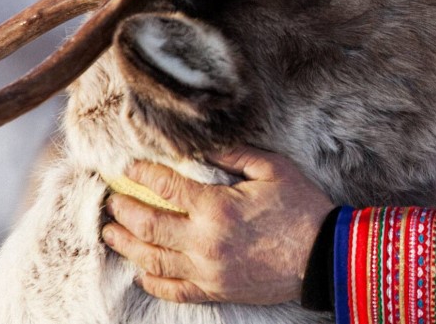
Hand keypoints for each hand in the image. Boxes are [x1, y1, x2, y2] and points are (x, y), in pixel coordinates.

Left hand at [100, 145, 334, 305]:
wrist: (324, 255)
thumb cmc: (302, 208)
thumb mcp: (274, 170)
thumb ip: (236, 155)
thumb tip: (204, 146)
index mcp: (216, 207)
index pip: (165, 186)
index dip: (142, 173)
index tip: (129, 167)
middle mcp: (203, 241)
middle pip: (147, 225)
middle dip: (123, 210)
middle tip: (111, 201)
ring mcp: (206, 270)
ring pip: (152, 259)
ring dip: (126, 244)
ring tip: (112, 232)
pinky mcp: (215, 290)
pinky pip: (173, 290)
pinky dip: (152, 280)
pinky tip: (142, 270)